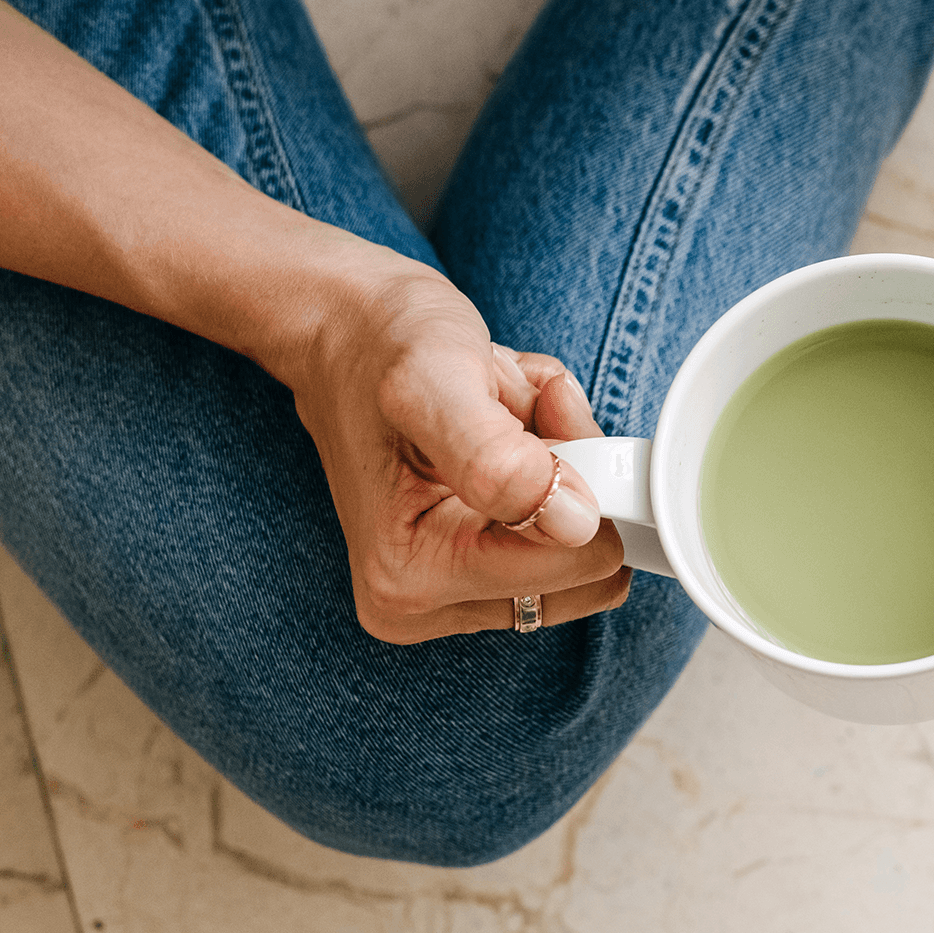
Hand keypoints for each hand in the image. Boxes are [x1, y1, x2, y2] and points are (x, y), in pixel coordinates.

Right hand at [288, 249, 627, 642]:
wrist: (346, 328)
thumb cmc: (381, 344)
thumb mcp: (433, 379)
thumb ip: (498, 460)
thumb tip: (574, 525)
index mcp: (409, 576)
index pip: (575, 566)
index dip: (581, 481)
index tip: (542, 416)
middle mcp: (427, 604)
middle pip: (587, 565)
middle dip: (572, 473)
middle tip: (515, 413)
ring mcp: (455, 593)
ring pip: (585, 545)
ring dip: (567, 463)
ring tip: (502, 417)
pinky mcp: (480, 570)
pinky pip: (573, 528)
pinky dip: (561, 464)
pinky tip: (508, 427)